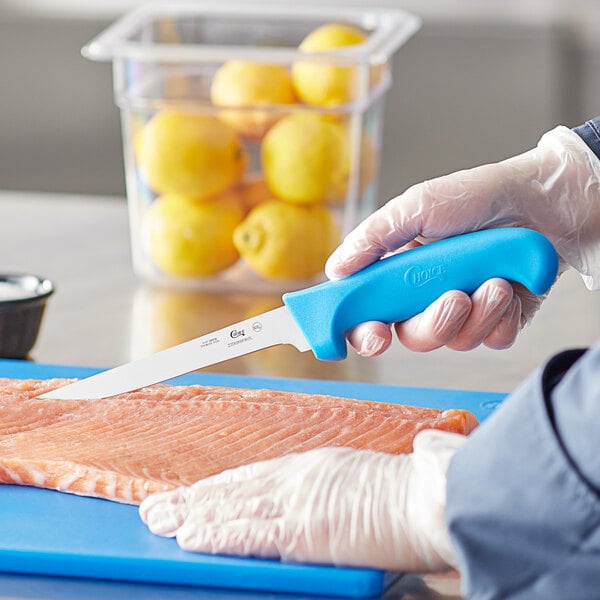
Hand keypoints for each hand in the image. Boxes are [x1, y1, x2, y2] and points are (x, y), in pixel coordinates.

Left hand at [139, 429, 465, 571]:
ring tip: (161, 520)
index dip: (219, 487)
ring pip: (232, 508)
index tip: (195, 493)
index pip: (254, 477)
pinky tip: (192, 537)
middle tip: (157, 505)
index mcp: (312, 467)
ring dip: (193, 515)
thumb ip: (336, 486)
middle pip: (234, 489)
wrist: (428, 495)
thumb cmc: (407, 489)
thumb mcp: (363, 478)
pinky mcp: (302, 531)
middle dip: (193, 499)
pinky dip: (218, 533)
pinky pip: (250, 533)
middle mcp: (297, 478)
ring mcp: (297, 502)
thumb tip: (325, 495)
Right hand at [326, 126, 599, 354]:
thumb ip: (374, 238)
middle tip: (453, 298)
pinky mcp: (500, 320)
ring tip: (494, 280)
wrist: (542, 202)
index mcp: (399, 274)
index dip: (365, 332)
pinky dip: (503, 317)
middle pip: (412, 337)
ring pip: (455, 341)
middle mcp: (427, 298)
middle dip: (434, 324)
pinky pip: (493, 340)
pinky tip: (510, 287)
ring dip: (477, 312)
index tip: (375, 335)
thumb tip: (335, 270)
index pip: (369, 315)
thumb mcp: (417, 206)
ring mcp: (465, 312)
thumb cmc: (476, 197)